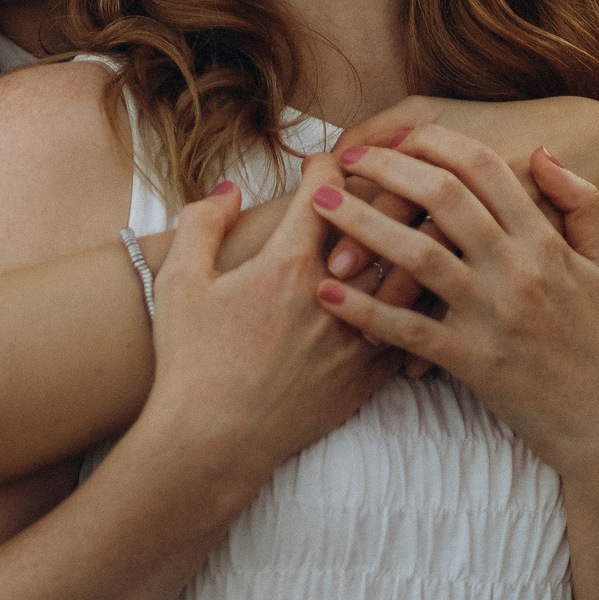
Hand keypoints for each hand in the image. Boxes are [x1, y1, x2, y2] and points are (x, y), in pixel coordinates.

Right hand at [143, 154, 398, 477]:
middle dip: (387, 194)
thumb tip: (232, 190)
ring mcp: (357, 339)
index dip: (328, 164)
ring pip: (409, 277)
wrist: (213, 440)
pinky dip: (419, 304)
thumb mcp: (178, 280)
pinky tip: (421, 293)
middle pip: (381, 226)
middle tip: (389, 176)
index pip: (325, 191)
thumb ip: (203, 223)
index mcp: (286, 265)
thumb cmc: (190, 359)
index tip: (327, 159)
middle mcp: (333, 296)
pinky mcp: (370, 376)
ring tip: (417, 227)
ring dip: (413, 245)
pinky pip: (413, 329)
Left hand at [307, 126, 598, 475]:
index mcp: (547, 243)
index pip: (486, 169)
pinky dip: (365, 310)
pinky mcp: (475, 362)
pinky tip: (327, 292)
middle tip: (342, 159)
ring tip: (319, 206)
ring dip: (363, 226)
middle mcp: (520, 271)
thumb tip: (544, 152)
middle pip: (443, 199)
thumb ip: (582, 205)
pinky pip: (409, 329)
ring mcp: (495, 316)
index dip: (435, 143)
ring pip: (418, 256)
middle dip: (386, 170)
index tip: (395, 137)